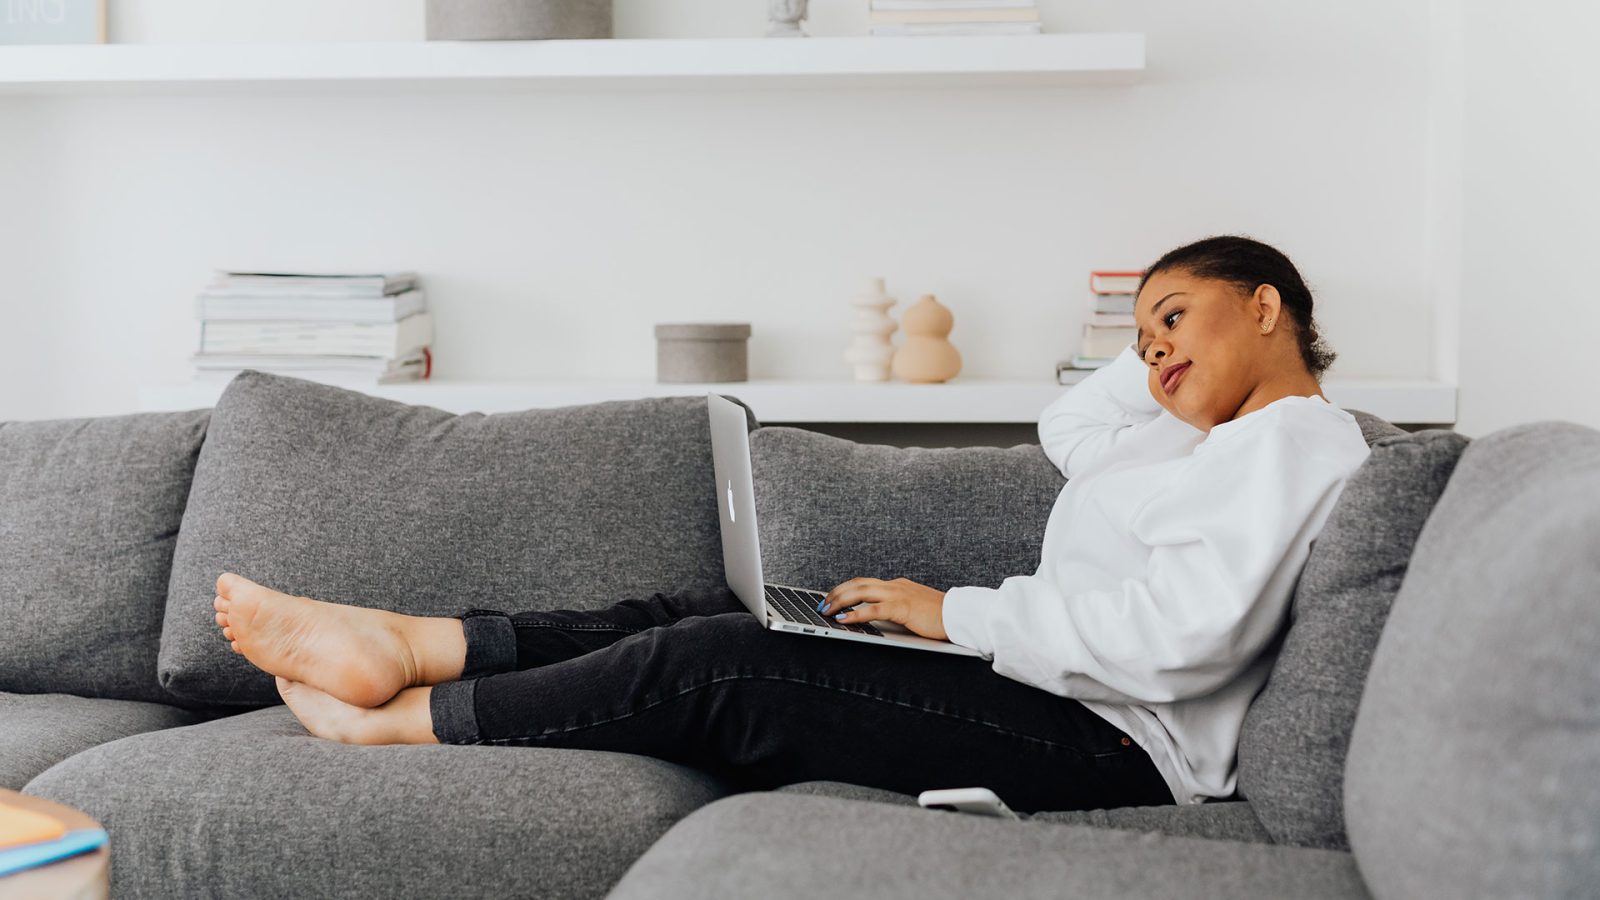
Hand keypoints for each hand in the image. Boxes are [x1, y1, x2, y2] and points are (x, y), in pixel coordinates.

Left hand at [818, 577, 948, 640]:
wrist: (960, 615)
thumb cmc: (940, 616)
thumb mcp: (913, 609)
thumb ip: (896, 609)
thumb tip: (876, 617)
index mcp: (897, 586)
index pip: (864, 582)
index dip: (845, 589)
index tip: (831, 597)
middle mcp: (895, 586)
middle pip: (857, 583)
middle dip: (836, 593)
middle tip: (822, 603)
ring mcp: (898, 594)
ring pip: (860, 591)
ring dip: (839, 600)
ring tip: (826, 610)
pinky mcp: (902, 607)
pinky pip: (872, 609)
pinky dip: (854, 614)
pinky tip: (843, 619)